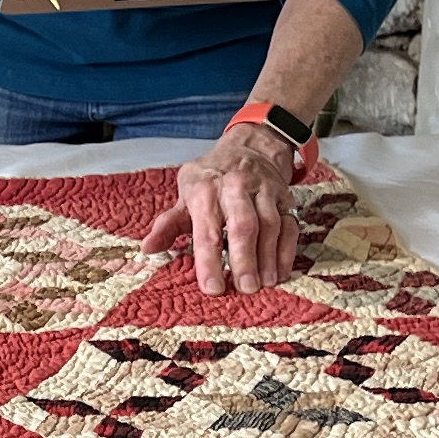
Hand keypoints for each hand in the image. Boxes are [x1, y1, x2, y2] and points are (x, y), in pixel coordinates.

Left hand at [140, 117, 305, 294]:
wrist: (249, 149)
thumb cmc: (211, 180)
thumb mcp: (185, 195)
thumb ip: (169, 224)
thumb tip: (148, 248)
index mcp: (205, 190)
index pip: (207, 230)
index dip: (209, 261)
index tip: (212, 288)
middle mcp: (236, 188)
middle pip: (243, 226)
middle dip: (244, 259)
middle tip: (245, 288)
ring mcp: (264, 191)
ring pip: (270, 225)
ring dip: (268, 257)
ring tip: (264, 284)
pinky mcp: (285, 198)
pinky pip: (290, 225)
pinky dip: (287, 250)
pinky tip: (281, 273)